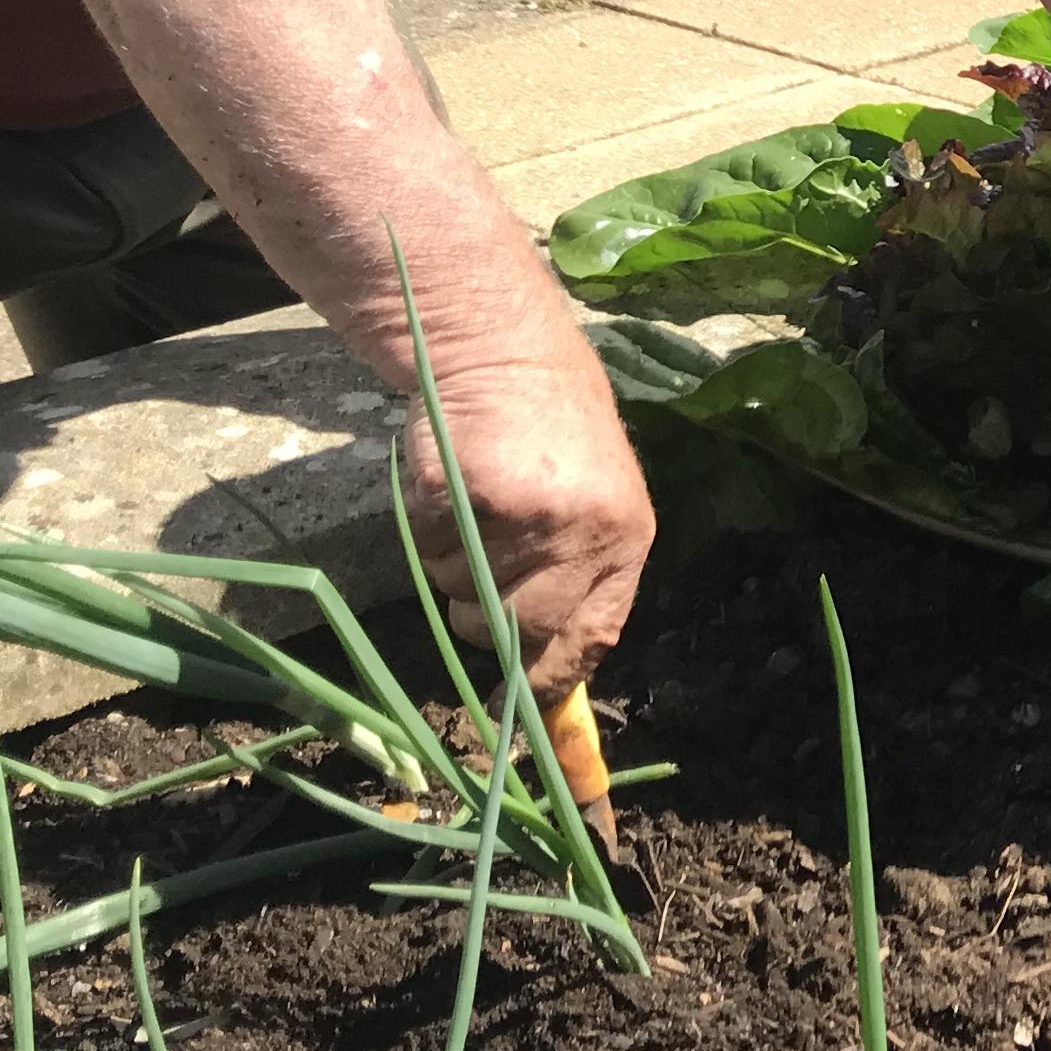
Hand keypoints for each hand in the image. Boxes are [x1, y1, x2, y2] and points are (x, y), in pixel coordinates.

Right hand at [400, 328, 654, 698]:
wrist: (503, 349)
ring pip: (461, 594)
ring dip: (451, 566)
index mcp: (626, 538)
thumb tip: (544, 673)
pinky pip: (429, 553)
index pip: (591, 638)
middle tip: (480, 563)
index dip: (548, 678)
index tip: (517, 702)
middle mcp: (586, 534)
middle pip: (514, 632)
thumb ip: (577, 574)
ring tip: (474, 505)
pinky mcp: (474, 498)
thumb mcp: (590, 499)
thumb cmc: (547, 429)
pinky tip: (450, 485)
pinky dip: (425, 530)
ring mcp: (529, 517)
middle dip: (484, 620)